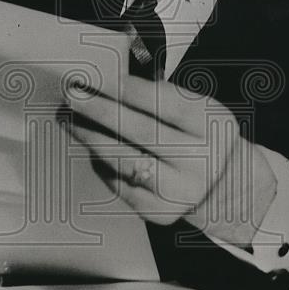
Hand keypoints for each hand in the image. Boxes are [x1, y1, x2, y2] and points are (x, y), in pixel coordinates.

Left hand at [64, 74, 277, 248]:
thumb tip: (106, 84)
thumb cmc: (197, 136)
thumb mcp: (195, 110)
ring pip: (124, 160)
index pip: (170, 105)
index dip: (133, 91)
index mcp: (213, 126)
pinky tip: (92, 147)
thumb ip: (159, 97)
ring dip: (90, 137)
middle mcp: (201, 161)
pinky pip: (120, 183)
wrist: (219, 184)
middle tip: (72, 95)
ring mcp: (180, 191)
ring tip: (69, 119)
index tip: (101, 78)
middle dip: (101, 111)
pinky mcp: (159, 212)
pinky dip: (102, 163)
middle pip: (142, 133)